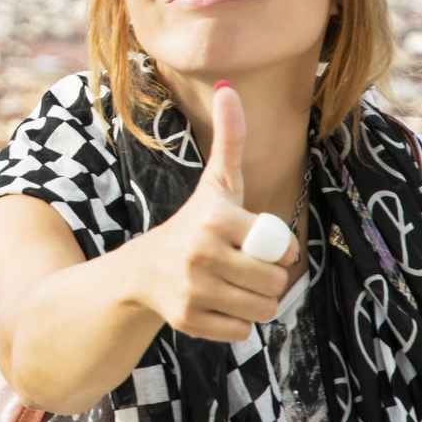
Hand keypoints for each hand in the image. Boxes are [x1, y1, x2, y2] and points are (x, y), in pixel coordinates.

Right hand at [129, 82, 298, 341]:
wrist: (140, 271)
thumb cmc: (192, 223)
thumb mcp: (215, 184)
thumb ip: (229, 139)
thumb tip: (230, 89)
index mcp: (215, 218)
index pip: (281, 247)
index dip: (278, 249)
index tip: (256, 243)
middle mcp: (201, 253)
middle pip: (274, 282)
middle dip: (268, 279)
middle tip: (247, 269)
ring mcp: (193, 290)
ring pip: (262, 309)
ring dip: (256, 302)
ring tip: (235, 286)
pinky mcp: (188, 321)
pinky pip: (241, 331)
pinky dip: (236, 323)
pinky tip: (216, 305)